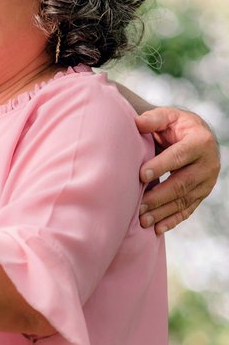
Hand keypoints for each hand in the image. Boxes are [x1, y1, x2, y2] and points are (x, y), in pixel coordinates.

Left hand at [136, 107, 220, 233]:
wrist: (197, 136)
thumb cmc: (177, 125)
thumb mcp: (168, 116)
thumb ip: (153, 119)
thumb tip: (137, 123)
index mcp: (200, 142)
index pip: (179, 156)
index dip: (161, 166)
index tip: (141, 176)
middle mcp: (208, 164)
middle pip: (182, 183)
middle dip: (159, 196)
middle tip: (138, 205)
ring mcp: (207, 182)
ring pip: (185, 200)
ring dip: (163, 212)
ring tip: (143, 220)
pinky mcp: (202, 194)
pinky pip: (188, 209)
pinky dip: (173, 220)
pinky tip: (157, 228)